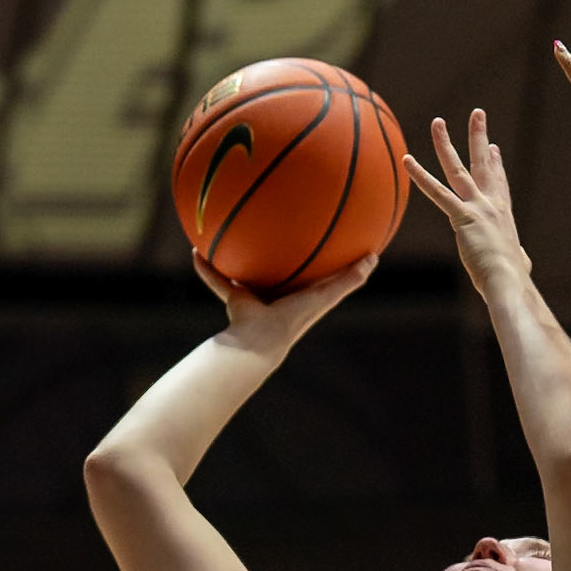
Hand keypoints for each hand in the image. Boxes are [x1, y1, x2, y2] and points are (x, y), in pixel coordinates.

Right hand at [192, 248, 376, 358]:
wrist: (264, 339)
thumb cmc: (297, 317)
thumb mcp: (327, 294)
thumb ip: (349, 278)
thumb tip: (374, 257)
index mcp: (297, 296)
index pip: (307, 276)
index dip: (310, 262)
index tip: (313, 244)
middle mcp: (275, 297)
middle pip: (274, 272)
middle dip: (271, 256)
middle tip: (269, 231)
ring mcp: (253, 298)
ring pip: (242, 274)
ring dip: (232, 260)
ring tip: (223, 235)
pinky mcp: (234, 300)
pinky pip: (216, 281)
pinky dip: (206, 270)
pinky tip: (195, 251)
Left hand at [404, 110, 530, 297]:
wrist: (509, 283)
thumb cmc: (513, 281)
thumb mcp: (521, 265)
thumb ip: (520, 259)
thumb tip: (522, 263)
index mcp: (503, 216)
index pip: (498, 183)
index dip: (495, 164)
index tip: (492, 147)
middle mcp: (492, 204)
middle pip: (483, 164)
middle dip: (479, 137)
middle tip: (477, 114)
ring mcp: (478, 207)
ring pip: (458, 169)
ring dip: (445, 144)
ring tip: (437, 122)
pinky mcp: (463, 217)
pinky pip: (437, 193)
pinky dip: (420, 176)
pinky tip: (407, 161)